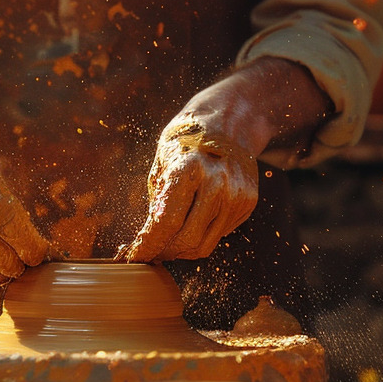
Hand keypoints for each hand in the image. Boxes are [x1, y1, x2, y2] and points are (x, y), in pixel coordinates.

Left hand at [120, 57, 331, 262]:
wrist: (228, 124)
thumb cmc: (185, 144)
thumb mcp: (161, 166)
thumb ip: (156, 205)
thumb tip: (145, 244)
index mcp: (189, 169)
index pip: (165, 223)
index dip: (147, 246)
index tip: (134, 257)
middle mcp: (217, 183)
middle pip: (185, 240)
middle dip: (163, 251)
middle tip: (149, 251)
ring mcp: (236, 195)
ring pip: (203, 246)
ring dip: (181, 250)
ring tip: (168, 241)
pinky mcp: (248, 203)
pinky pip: (218, 235)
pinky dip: (201, 236)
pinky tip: (193, 222)